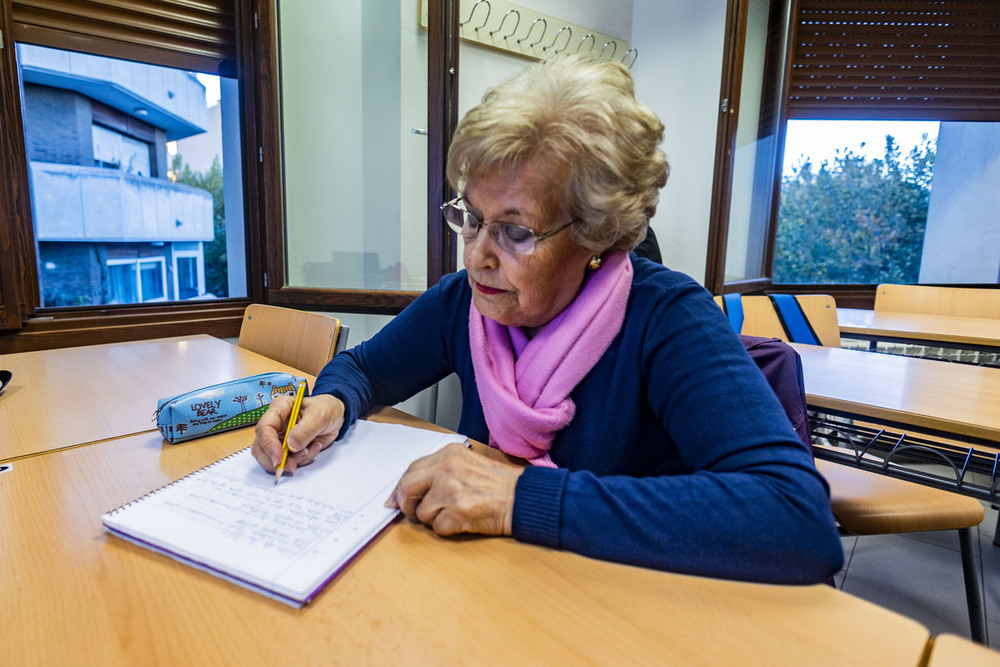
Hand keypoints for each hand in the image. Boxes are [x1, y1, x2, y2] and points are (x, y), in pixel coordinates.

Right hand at [251, 394, 344, 473]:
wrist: (335, 416)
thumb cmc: (326, 408)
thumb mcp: (319, 415)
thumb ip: (305, 429)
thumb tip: (290, 445)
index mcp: (279, 409)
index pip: (264, 428)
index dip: (268, 445)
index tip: (279, 458)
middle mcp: (275, 424)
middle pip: (261, 447)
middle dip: (275, 460)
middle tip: (292, 466)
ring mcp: (280, 438)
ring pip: (272, 458)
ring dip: (291, 461)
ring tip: (309, 450)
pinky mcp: (288, 449)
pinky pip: (289, 461)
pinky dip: (302, 460)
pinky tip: (314, 447)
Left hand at [385, 443, 523, 536]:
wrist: (523, 498)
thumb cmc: (499, 483)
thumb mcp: (468, 463)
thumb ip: (440, 471)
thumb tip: (409, 489)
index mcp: (449, 454)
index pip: (412, 469)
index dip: (400, 488)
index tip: (395, 499)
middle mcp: (447, 469)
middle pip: (407, 487)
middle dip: (406, 504)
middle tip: (412, 512)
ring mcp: (451, 490)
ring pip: (422, 512)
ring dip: (434, 518)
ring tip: (455, 512)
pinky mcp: (458, 512)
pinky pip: (437, 527)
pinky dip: (447, 528)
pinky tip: (463, 521)